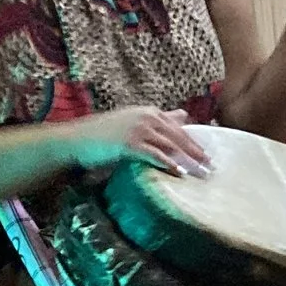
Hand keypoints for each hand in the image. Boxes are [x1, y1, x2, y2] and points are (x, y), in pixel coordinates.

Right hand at [65, 106, 212, 176]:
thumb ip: (158, 120)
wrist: (76, 139)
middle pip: (179, 136)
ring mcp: (138, 130)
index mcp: (149, 112)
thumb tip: (183, 116)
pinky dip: (168, 163)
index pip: (179, 127)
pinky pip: (154, 155)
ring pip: (170, 146)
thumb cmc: (104, 133)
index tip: (207, 153)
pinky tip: (179, 172)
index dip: (194, 141)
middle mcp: (146, 118)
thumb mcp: (133, 121)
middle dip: (196, 151)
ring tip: (200, 172)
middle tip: (210, 165)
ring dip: (188, 160)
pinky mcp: (130, 144)